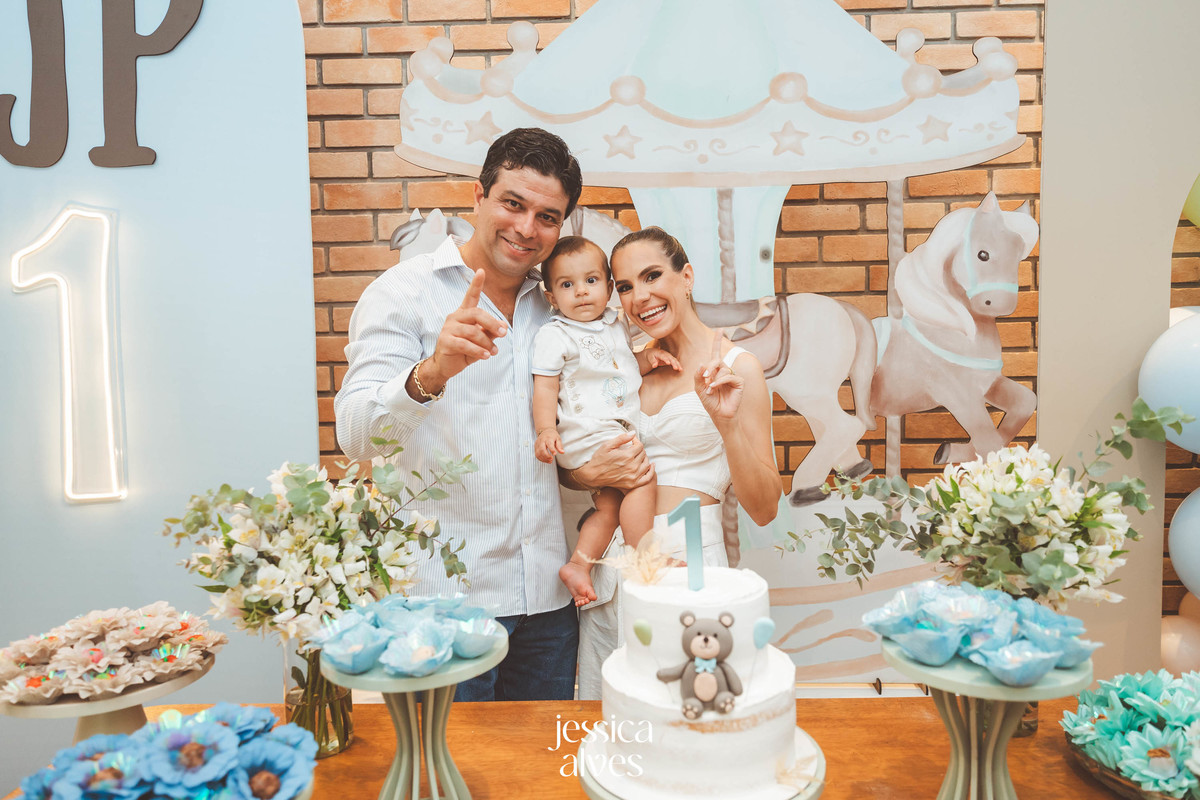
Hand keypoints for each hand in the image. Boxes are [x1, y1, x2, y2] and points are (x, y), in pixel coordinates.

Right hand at [424, 269, 507, 388]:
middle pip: (476, 314)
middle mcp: (455, 317)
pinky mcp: (445, 341)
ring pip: (472, 331)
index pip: (470, 296)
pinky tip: (486, 356)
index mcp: (464, 314)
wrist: (446, 365)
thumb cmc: (464, 351)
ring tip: (493, 352)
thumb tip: (503, 325)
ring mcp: (448, 328)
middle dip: (492, 323)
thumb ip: (491, 332)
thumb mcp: (482, 341)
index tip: (481, 271)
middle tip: (503, 334)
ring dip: (486, 342)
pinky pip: (464, 344)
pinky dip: (478, 351)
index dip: (476, 284)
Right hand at [535, 429, 562, 463]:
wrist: (545, 431)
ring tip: (550, 461)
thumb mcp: (558, 439)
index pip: (549, 444)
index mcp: (548, 438)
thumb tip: (562, 452)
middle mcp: (541, 441)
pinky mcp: (535, 447)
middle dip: (546, 456)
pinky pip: (536, 454)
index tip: (555, 454)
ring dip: (544, 459)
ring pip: (538, 453)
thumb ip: (559, 446)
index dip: (552, 449)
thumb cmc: (553, 436)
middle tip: (552, 459)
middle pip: (542, 449)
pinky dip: (541, 459)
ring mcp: (537, 444)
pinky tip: (546, 460)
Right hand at [574, 430, 652, 490]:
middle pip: (643, 454)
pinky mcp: (632, 484)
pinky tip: (650, 466)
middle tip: (633, 448)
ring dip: (644, 458)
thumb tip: (633, 433)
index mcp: (627, 456)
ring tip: (638, 455)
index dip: (636, 441)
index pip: (639, 446)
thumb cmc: (599, 460)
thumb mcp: (607, 445)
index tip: (631, 441)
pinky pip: (647, 478)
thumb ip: (621, 438)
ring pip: (646, 464)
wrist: (593, 476)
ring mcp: (633, 476)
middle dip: (639, 449)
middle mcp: (632, 467)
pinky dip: (651, 472)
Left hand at [645, 348, 681, 372]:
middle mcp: (666, 354)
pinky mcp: (671, 359)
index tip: (668, 363)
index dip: (666, 359)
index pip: (663, 356)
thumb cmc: (651, 355)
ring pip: (674, 360)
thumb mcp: (650, 358)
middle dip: (673, 363)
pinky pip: (675, 361)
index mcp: (660, 353)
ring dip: (677, 364)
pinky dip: (678, 365)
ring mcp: (669, 356)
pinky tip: (680, 369)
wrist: (653, 352)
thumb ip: (652, 361)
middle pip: (670, 358)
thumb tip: (654, 366)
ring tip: (680, 369)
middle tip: (676, 368)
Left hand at [694, 331, 743, 420]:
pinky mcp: (739, 382)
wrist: (719, 414)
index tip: (720, 329)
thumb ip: (699, 375)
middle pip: (717, 360)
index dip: (718, 341)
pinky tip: (714, 388)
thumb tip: (702, 363)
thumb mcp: (699, 388)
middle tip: (705, 377)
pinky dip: (720, 381)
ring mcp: (733, 375)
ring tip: (710, 389)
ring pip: (723, 368)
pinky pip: (729, 376)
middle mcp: (725, 370)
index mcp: (715, 370)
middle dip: (710, 367)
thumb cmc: (710, 401)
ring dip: (714, 379)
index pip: (716, 352)